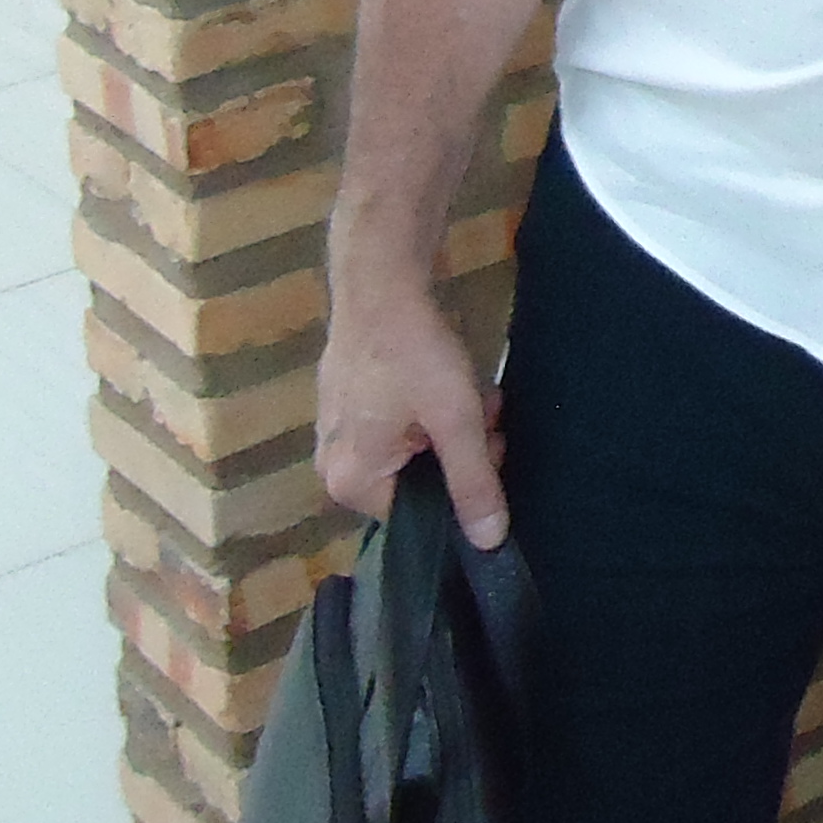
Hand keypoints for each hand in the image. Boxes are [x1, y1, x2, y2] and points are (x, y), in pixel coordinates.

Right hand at [315, 265, 511, 546]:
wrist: (381, 280)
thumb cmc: (414, 354)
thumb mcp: (455, 420)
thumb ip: (474, 483)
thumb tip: (489, 543)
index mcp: (351, 483)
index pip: (421, 515)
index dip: (464, 485)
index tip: (488, 448)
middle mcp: (333, 466)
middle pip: (418, 481)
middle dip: (460, 450)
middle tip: (485, 414)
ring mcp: (337, 431)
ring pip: (414, 450)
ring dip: (452, 426)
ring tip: (476, 393)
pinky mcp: (347, 401)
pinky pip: (399, 424)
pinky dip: (430, 408)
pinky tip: (450, 379)